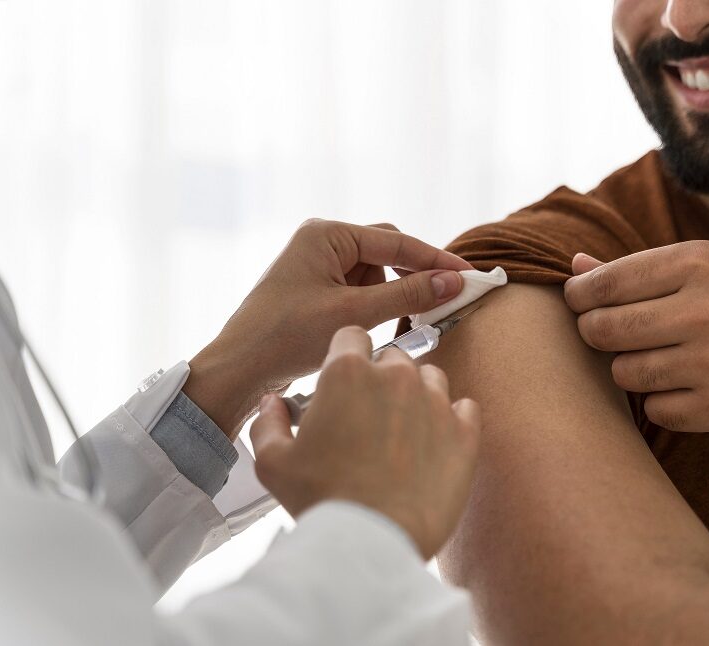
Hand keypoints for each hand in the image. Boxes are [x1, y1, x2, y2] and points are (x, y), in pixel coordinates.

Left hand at [184, 219, 471, 437]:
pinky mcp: (317, 289)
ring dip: (389, 299)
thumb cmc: (285, 337)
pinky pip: (360, 291)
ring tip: (387, 326)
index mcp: (326, 235)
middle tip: (443, 302)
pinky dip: (373, 309)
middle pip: (387, 253)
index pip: (396, 241)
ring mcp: (318, 265)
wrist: (238, 370)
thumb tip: (454, 281)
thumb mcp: (354, 315)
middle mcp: (322, 242)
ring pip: (376, 276)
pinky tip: (370, 330)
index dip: (436, 259)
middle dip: (411, 279)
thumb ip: (407, 295)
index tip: (470, 275)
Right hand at [249, 326, 481, 558]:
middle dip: (381, 377)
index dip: (346, 355)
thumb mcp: (273, 462)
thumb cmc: (321, 500)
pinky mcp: (465, 432)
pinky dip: (452, 419)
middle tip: (370, 414)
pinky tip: (436, 441)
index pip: (352, 336)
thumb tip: (273, 403)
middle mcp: (396, 376)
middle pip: (393, 356)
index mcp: (348, 372)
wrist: (373, 541)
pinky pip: (465, 408)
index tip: (344, 379)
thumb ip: (269, 422)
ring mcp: (436, 401)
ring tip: (404, 428)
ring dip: (417, 393)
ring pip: (431, 377)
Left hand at [564, 241, 708, 432]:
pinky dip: (664, 401)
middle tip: (609, 333)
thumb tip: (575, 266)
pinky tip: (691, 386)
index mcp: (699, 264)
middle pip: (603, 331)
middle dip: (595, 333)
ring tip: (663, 357)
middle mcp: (706, 310)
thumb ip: (641, 269)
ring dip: (632, 369)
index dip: (579, 295)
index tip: (580, 302)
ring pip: (625, 373)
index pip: (605, 284)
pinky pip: (656, 410)